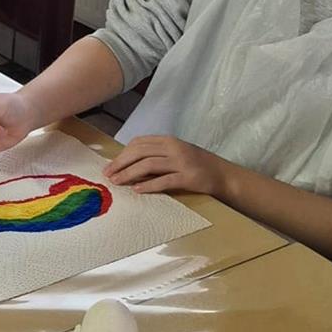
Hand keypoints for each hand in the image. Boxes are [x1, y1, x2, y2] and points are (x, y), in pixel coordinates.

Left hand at [103, 134, 226, 196]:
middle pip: (140, 152)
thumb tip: (127, 163)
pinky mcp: (188, 177)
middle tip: (108, 174)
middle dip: (121, 163)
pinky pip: (164, 181)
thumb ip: (156, 154)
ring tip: (117, 181)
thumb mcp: (175, 153)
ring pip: (149, 165)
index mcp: (169, 140)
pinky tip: (137, 190)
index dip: (122, 154)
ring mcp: (181, 162)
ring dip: (129, 173)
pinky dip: (149, 185)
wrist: (222, 174)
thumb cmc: (195, 164)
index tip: (110, 165)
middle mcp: (174, 148)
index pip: (139, 143)